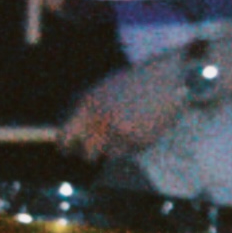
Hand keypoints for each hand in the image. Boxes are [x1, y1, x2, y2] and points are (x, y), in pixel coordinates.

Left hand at [58, 52, 194, 162]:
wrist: (165, 78)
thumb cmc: (133, 84)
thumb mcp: (103, 91)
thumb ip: (87, 112)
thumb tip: (68, 138)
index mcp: (88, 104)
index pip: (66, 136)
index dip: (66, 146)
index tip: (69, 150)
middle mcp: (100, 119)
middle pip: (86, 153)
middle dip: (90, 153)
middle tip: (97, 148)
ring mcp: (119, 131)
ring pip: (108, 154)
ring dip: (114, 147)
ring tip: (126, 129)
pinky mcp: (138, 139)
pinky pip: (127, 152)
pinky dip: (131, 145)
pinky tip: (140, 128)